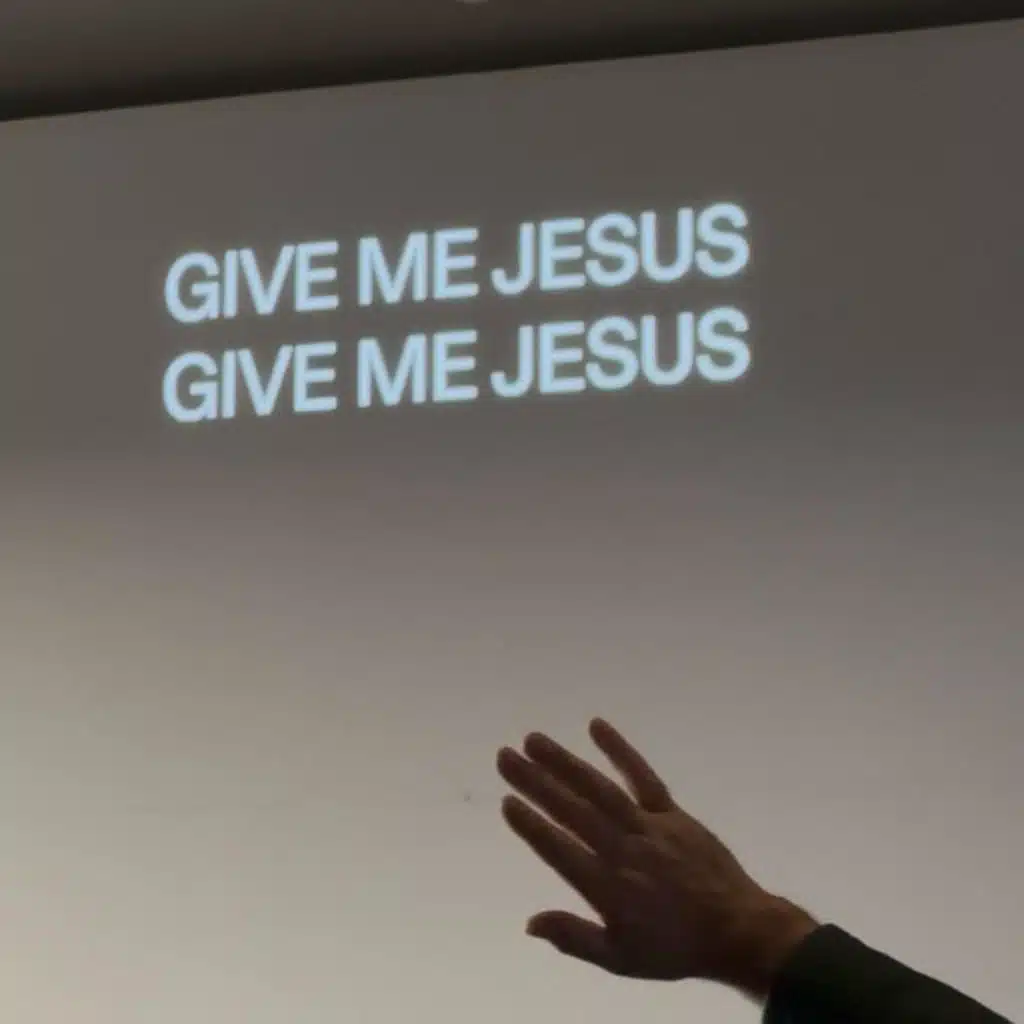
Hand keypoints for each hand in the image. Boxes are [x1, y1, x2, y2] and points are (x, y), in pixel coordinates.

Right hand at [497, 718, 816, 999]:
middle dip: (536, 782)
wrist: (738, 930)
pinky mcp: (671, 813)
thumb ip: (574, 938)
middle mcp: (623, 850)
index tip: (507, 801)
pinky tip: (596, 726)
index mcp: (607, 887)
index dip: (531, 825)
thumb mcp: (620, 959)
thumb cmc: (673, 947)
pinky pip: (643, 776)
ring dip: (565, 762)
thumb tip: (529, 923)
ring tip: (533, 739)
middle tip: (504, 756)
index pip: (559, 849)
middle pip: (572, 810)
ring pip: (600, 789)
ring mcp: (648, 827)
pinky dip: (620, 750)